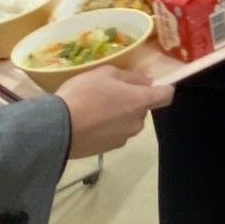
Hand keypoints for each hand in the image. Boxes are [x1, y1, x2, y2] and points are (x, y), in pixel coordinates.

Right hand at [58, 66, 174, 158]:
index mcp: (140, 101)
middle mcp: (137, 122)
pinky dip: (106, 128)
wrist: (58, 129)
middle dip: (130, 100)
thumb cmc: (84, 94)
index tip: (152, 84)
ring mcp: (124, 138)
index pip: (166, 95)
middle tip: (108, 92)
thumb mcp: (105, 73)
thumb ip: (131, 77)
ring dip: (117, 115)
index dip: (164, 88)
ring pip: (127, 121)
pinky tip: (88, 122)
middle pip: (142, 108)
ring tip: (94, 108)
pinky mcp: (109, 149)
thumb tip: (147, 81)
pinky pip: (114, 133)